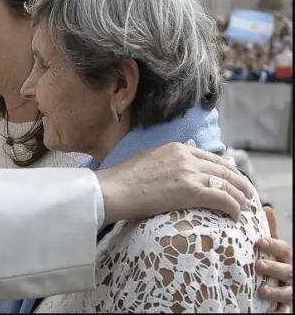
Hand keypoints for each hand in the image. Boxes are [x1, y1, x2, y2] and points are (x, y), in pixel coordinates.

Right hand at [96, 141, 254, 224]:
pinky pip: (223, 198)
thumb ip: (171, 155)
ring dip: (240, 196)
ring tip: (244, 207)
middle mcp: (186, 156)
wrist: (112, 190)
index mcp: (176, 148)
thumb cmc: (123, 179)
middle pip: (225, 169)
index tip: (234, 180)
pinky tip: (236, 215)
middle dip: (240, 183)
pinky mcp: (191, 190)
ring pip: (228, 183)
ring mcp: (189, 173)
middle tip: (247, 195)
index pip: (212, 157)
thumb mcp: (149, 157)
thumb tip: (189, 146)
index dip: (228, 170)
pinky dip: (234, 206)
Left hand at [256, 206, 291, 311]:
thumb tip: (265, 208)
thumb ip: (271, 231)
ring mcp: (290, 290)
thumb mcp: (274, 248)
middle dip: (273, 268)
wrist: (283, 286)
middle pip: (286, 270)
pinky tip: (272, 312)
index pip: (283, 249)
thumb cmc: (276, 262)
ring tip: (262, 291)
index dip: (272, 245)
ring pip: (287, 291)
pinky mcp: (286, 305)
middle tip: (258, 265)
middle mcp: (291, 273)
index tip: (258, 241)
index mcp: (286, 258)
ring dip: (276, 291)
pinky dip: (279, 312)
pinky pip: (284, 310)